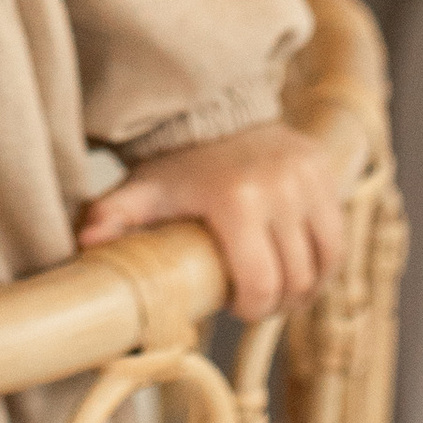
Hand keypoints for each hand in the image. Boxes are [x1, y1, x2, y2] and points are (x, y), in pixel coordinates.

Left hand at [77, 119, 343, 320]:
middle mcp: (280, 188)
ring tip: (283, 292)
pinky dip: (326, 261)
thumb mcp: (146, 188)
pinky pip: (337, 235)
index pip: (261, 282)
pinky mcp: (325, 171)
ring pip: (325, 261)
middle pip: (295, 278)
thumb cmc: (179, 163)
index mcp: (236, 199)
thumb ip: (116, 214)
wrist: (216, 111)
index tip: (237, 310)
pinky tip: (305, 269)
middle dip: (278, 303)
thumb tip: (84, 244)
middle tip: (258, 305)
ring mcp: (307, 179)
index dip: (252, 309)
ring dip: (307, 287)